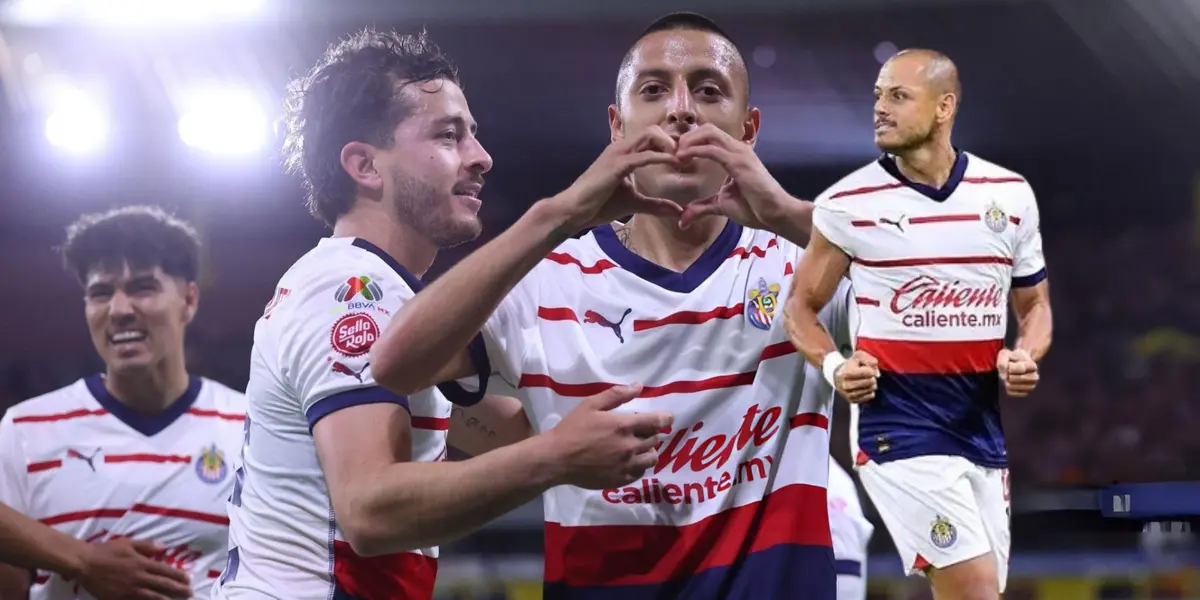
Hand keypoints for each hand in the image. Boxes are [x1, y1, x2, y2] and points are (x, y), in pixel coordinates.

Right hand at [77, 538, 191, 599]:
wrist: (84, 563)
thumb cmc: (106, 551)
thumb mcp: (128, 543)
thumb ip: (146, 546)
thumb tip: (163, 547)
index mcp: (141, 563)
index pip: (165, 570)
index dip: (178, 575)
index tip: (188, 579)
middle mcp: (138, 577)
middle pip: (163, 585)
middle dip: (178, 589)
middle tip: (190, 593)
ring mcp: (129, 590)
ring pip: (153, 596)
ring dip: (167, 599)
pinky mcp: (119, 598)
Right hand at [548, 383, 672, 489]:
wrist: (557, 459)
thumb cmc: (572, 429)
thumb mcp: (591, 405)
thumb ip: (616, 395)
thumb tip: (638, 386)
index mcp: (624, 426)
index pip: (657, 421)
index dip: (666, 418)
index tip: (667, 418)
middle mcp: (630, 447)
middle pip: (654, 439)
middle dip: (651, 433)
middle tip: (641, 430)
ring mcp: (626, 466)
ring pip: (651, 458)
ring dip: (649, 450)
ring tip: (638, 447)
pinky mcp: (621, 480)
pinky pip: (640, 473)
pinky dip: (639, 465)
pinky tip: (629, 461)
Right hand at [553, 126, 682, 230]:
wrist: (575, 210)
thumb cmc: (599, 205)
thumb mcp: (634, 203)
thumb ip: (655, 205)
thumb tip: (677, 211)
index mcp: (624, 153)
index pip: (649, 137)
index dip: (668, 143)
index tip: (683, 158)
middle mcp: (621, 148)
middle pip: (653, 130)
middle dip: (673, 141)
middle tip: (685, 158)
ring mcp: (618, 153)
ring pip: (650, 135)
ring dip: (669, 145)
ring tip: (682, 160)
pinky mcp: (618, 165)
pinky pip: (645, 155)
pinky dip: (662, 158)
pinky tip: (674, 164)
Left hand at [675, 124, 794, 229]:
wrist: (776, 214)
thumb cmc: (754, 208)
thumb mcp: (721, 205)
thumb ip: (702, 208)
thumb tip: (683, 219)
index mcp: (734, 154)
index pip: (710, 136)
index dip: (691, 142)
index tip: (676, 157)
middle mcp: (737, 149)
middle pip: (707, 129)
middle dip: (687, 138)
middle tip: (673, 153)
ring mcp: (739, 153)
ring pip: (709, 133)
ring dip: (688, 141)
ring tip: (676, 155)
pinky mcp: (739, 162)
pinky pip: (712, 149)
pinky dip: (694, 151)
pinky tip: (683, 159)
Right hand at [836, 351, 879, 403]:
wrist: (838, 376)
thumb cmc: (850, 366)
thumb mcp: (858, 357)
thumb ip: (869, 359)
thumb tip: (876, 372)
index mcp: (846, 373)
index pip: (869, 373)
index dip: (872, 370)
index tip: (868, 369)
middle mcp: (846, 385)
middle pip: (871, 382)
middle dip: (872, 377)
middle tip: (867, 375)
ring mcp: (849, 394)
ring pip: (871, 390)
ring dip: (872, 384)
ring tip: (866, 380)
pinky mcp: (852, 400)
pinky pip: (870, 396)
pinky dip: (870, 391)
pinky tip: (864, 387)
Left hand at [997, 348, 1038, 396]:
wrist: (1017, 364)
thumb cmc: (1011, 358)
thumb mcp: (1005, 354)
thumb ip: (1002, 361)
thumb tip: (1005, 376)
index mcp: (1033, 366)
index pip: (1019, 369)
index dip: (1010, 366)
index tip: (1011, 363)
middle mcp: (1035, 377)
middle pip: (1013, 379)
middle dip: (1007, 374)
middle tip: (1010, 370)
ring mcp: (1031, 387)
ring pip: (1010, 386)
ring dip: (1006, 380)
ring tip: (1011, 375)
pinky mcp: (1025, 393)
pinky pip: (1010, 392)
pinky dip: (1007, 387)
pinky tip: (1012, 382)